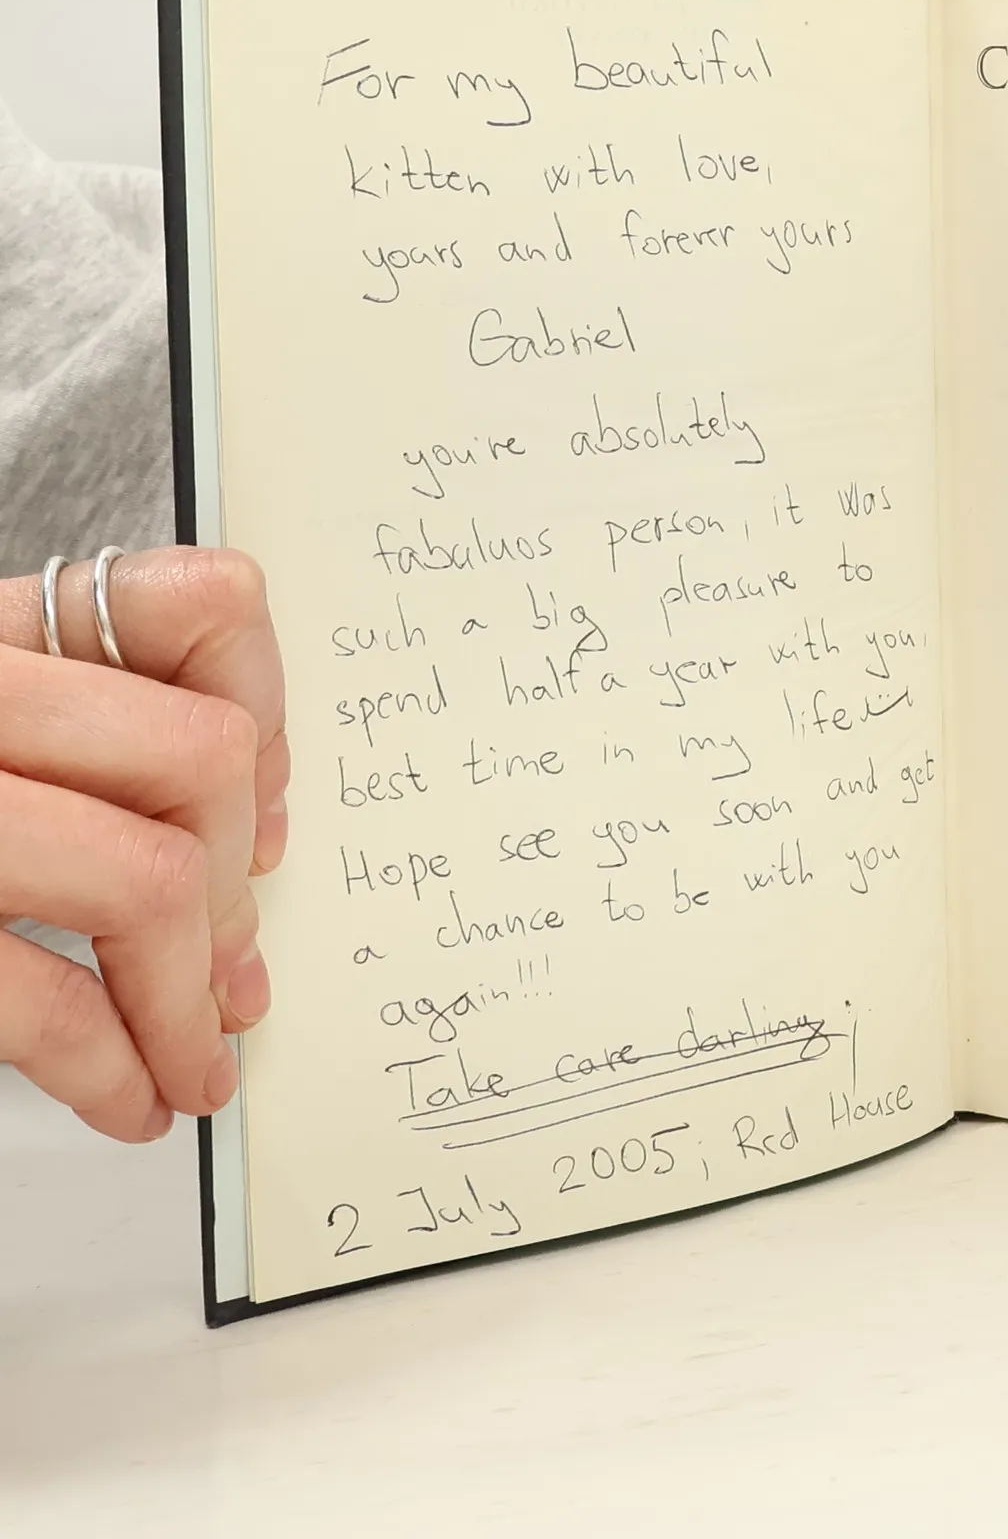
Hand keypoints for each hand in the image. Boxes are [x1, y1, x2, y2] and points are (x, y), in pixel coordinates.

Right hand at [0, 547, 286, 1140]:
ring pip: (143, 877)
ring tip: (194, 1063)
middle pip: (198, 758)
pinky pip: (37, 998)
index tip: (265, 818)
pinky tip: (128, 1100)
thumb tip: (254, 828)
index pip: (203, 606)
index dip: (270, 717)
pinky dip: (115, 1067)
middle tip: (229, 973)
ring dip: (188, 1004)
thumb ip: (91, 733)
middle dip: (239, 889)